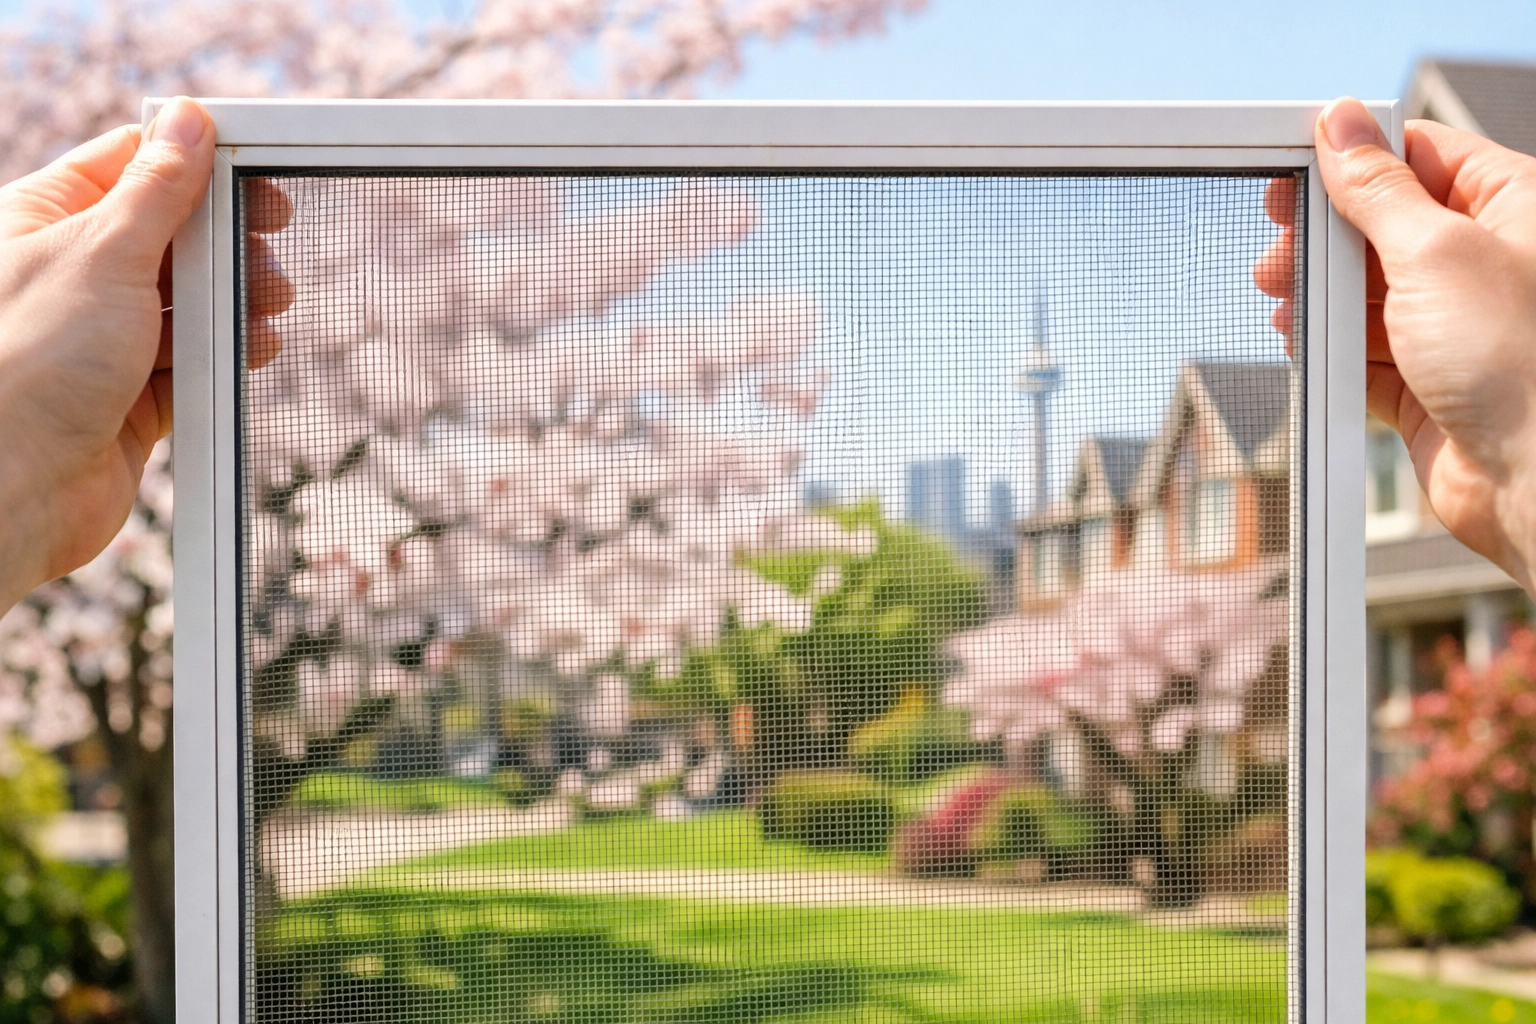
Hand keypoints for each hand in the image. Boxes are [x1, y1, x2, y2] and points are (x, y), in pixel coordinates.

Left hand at [0, 97, 292, 612]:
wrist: (13, 493)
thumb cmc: (27, 369)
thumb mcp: (104, 254)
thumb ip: (158, 189)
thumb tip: (190, 121)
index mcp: (42, 220)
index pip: (128, 165)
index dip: (193, 161)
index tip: (251, 171)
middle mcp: (71, 274)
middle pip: (170, 233)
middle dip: (225, 240)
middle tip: (267, 241)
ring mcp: (103, 337)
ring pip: (190, 299)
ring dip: (235, 299)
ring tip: (268, 302)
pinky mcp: (133, 394)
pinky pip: (195, 359)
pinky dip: (229, 351)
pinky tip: (253, 346)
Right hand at [1259, 97, 1535, 592]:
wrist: (1532, 480)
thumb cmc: (1522, 363)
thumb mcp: (1435, 251)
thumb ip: (1377, 188)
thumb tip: (1341, 127)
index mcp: (1512, 206)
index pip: (1420, 156)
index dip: (1355, 160)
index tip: (1297, 172)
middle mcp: (1484, 262)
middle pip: (1382, 224)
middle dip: (1324, 238)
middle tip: (1282, 249)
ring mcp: (1454, 324)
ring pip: (1366, 291)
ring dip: (1318, 297)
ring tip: (1283, 302)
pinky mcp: (1426, 380)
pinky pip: (1361, 350)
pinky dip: (1327, 348)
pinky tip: (1302, 343)